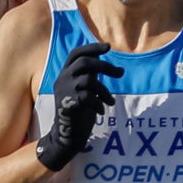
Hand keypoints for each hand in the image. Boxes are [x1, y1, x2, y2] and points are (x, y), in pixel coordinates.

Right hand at [35, 40, 114, 171]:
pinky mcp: (69, 103)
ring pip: (89, 80)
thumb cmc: (79, 113)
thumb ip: (90, 76)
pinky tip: (101, 111)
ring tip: (110, 102)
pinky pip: (89, 96)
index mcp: (65, 74)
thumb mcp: (84, 90)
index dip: (92, 47)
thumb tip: (107, 64)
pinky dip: (99, 103)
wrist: (67, 136)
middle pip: (85, 62)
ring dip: (104, 91)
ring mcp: (64, 91)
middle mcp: (62, 80)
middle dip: (106, 66)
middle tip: (120, 73)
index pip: (76, 53)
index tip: (108, 47)